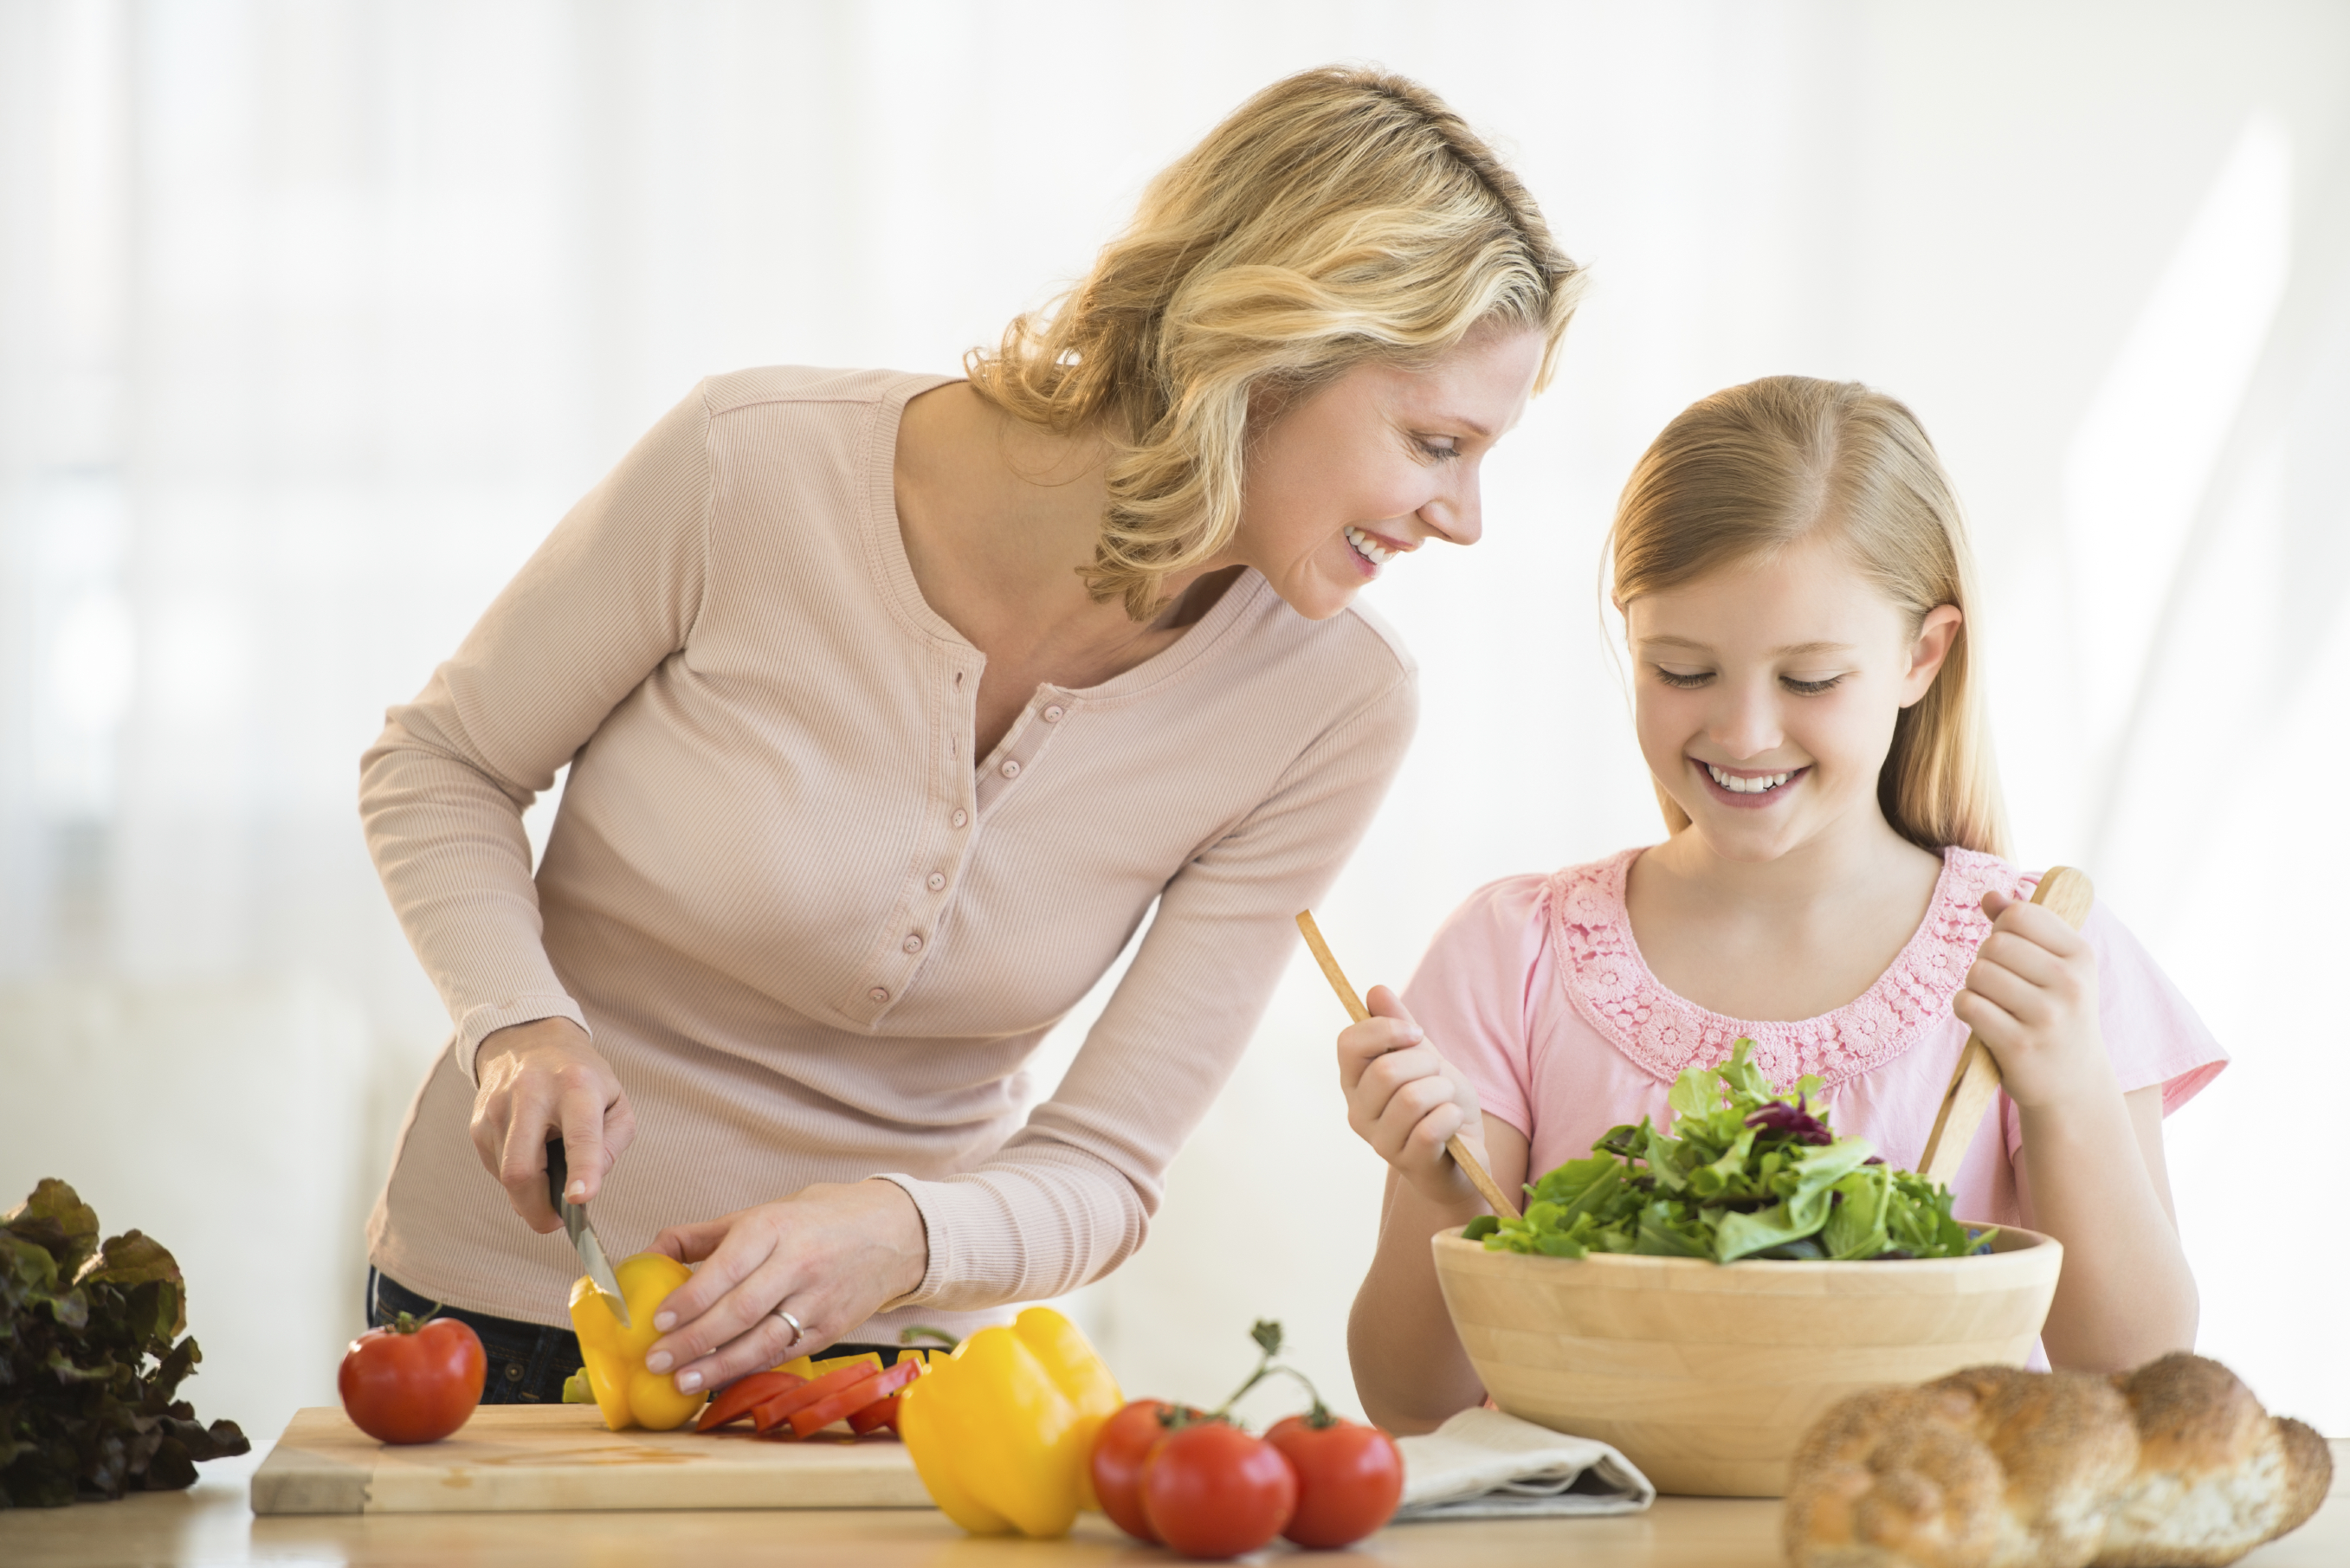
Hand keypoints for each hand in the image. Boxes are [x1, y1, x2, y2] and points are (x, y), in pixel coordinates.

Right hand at [469, 1016, 635, 1232]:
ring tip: (549, 1172)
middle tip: (556, 1220)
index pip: (580, 1134)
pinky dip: (515, 1177)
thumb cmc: (581, 1077)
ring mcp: (497, 1109)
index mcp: (576, 1086)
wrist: (529, 1039)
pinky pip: (495, 1169)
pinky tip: (530, 1154)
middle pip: (522, 1170)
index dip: (582, 1170)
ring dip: (528, 1194)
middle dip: (538, 1208)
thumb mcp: (615, 1101)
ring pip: (506, 1176)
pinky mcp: (478, 1123)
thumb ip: (612, 1145)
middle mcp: (532, 1093)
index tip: (579, 1199)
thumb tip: (585, 1189)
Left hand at [641, 1180, 928, 1394]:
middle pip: (739, 1310)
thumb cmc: (817, 1220)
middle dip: (694, 1340)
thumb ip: (703, 1236)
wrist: (894, 1232)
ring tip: (682, 1381)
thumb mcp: (762, 1213)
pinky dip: (749, 1369)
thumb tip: (647, 1255)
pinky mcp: (832, 1329)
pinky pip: (783, 1354)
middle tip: (657, 1359)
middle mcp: (798, 1263)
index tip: (658, 1320)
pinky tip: (720, 1379)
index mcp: (775, 1227)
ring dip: (718, 1367)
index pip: (727, 1267)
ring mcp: (819, 1300)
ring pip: (762, 1341)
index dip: (691, 1298)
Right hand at [1336, 985, 1487, 1209]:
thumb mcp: (1424, 1057)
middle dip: (1425, 1064)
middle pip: (1385, 1071)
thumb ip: (1399, 1025)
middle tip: (1438, 1076)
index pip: (1348, 1043)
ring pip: (1411, 1099)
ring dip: (1443, 1092)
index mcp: (1355, 1082)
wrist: (1466, 1155)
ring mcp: (1381, 1143)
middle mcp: (1358, 1113)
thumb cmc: (1440, 1103)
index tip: (1415, 1032)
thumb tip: (1375, 990)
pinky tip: (1453, 1122)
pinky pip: (1431, 1129)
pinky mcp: (1410, 1164)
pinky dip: (1452, 1117)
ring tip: (1447, 1101)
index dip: (1385, 1029)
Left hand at [1952, 889, 2112, 1110]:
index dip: (2002, 928)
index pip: (2019, 914)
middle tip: (2002, 986)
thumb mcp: (2054, 967)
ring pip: (1978, 973)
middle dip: (1985, 961)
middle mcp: (2070, 984)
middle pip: (1994, 943)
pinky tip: (1985, 1021)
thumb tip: (1990, 895)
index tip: (2014, 953)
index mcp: (2081, 956)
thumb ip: (2022, 927)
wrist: (2073, 1084)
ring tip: (1996, 1005)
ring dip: (1974, 987)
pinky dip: (1966, 1009)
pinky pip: (1967, 1005)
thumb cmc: (2056, 1015)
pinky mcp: (2019, 1045)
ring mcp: (2046, 1017)